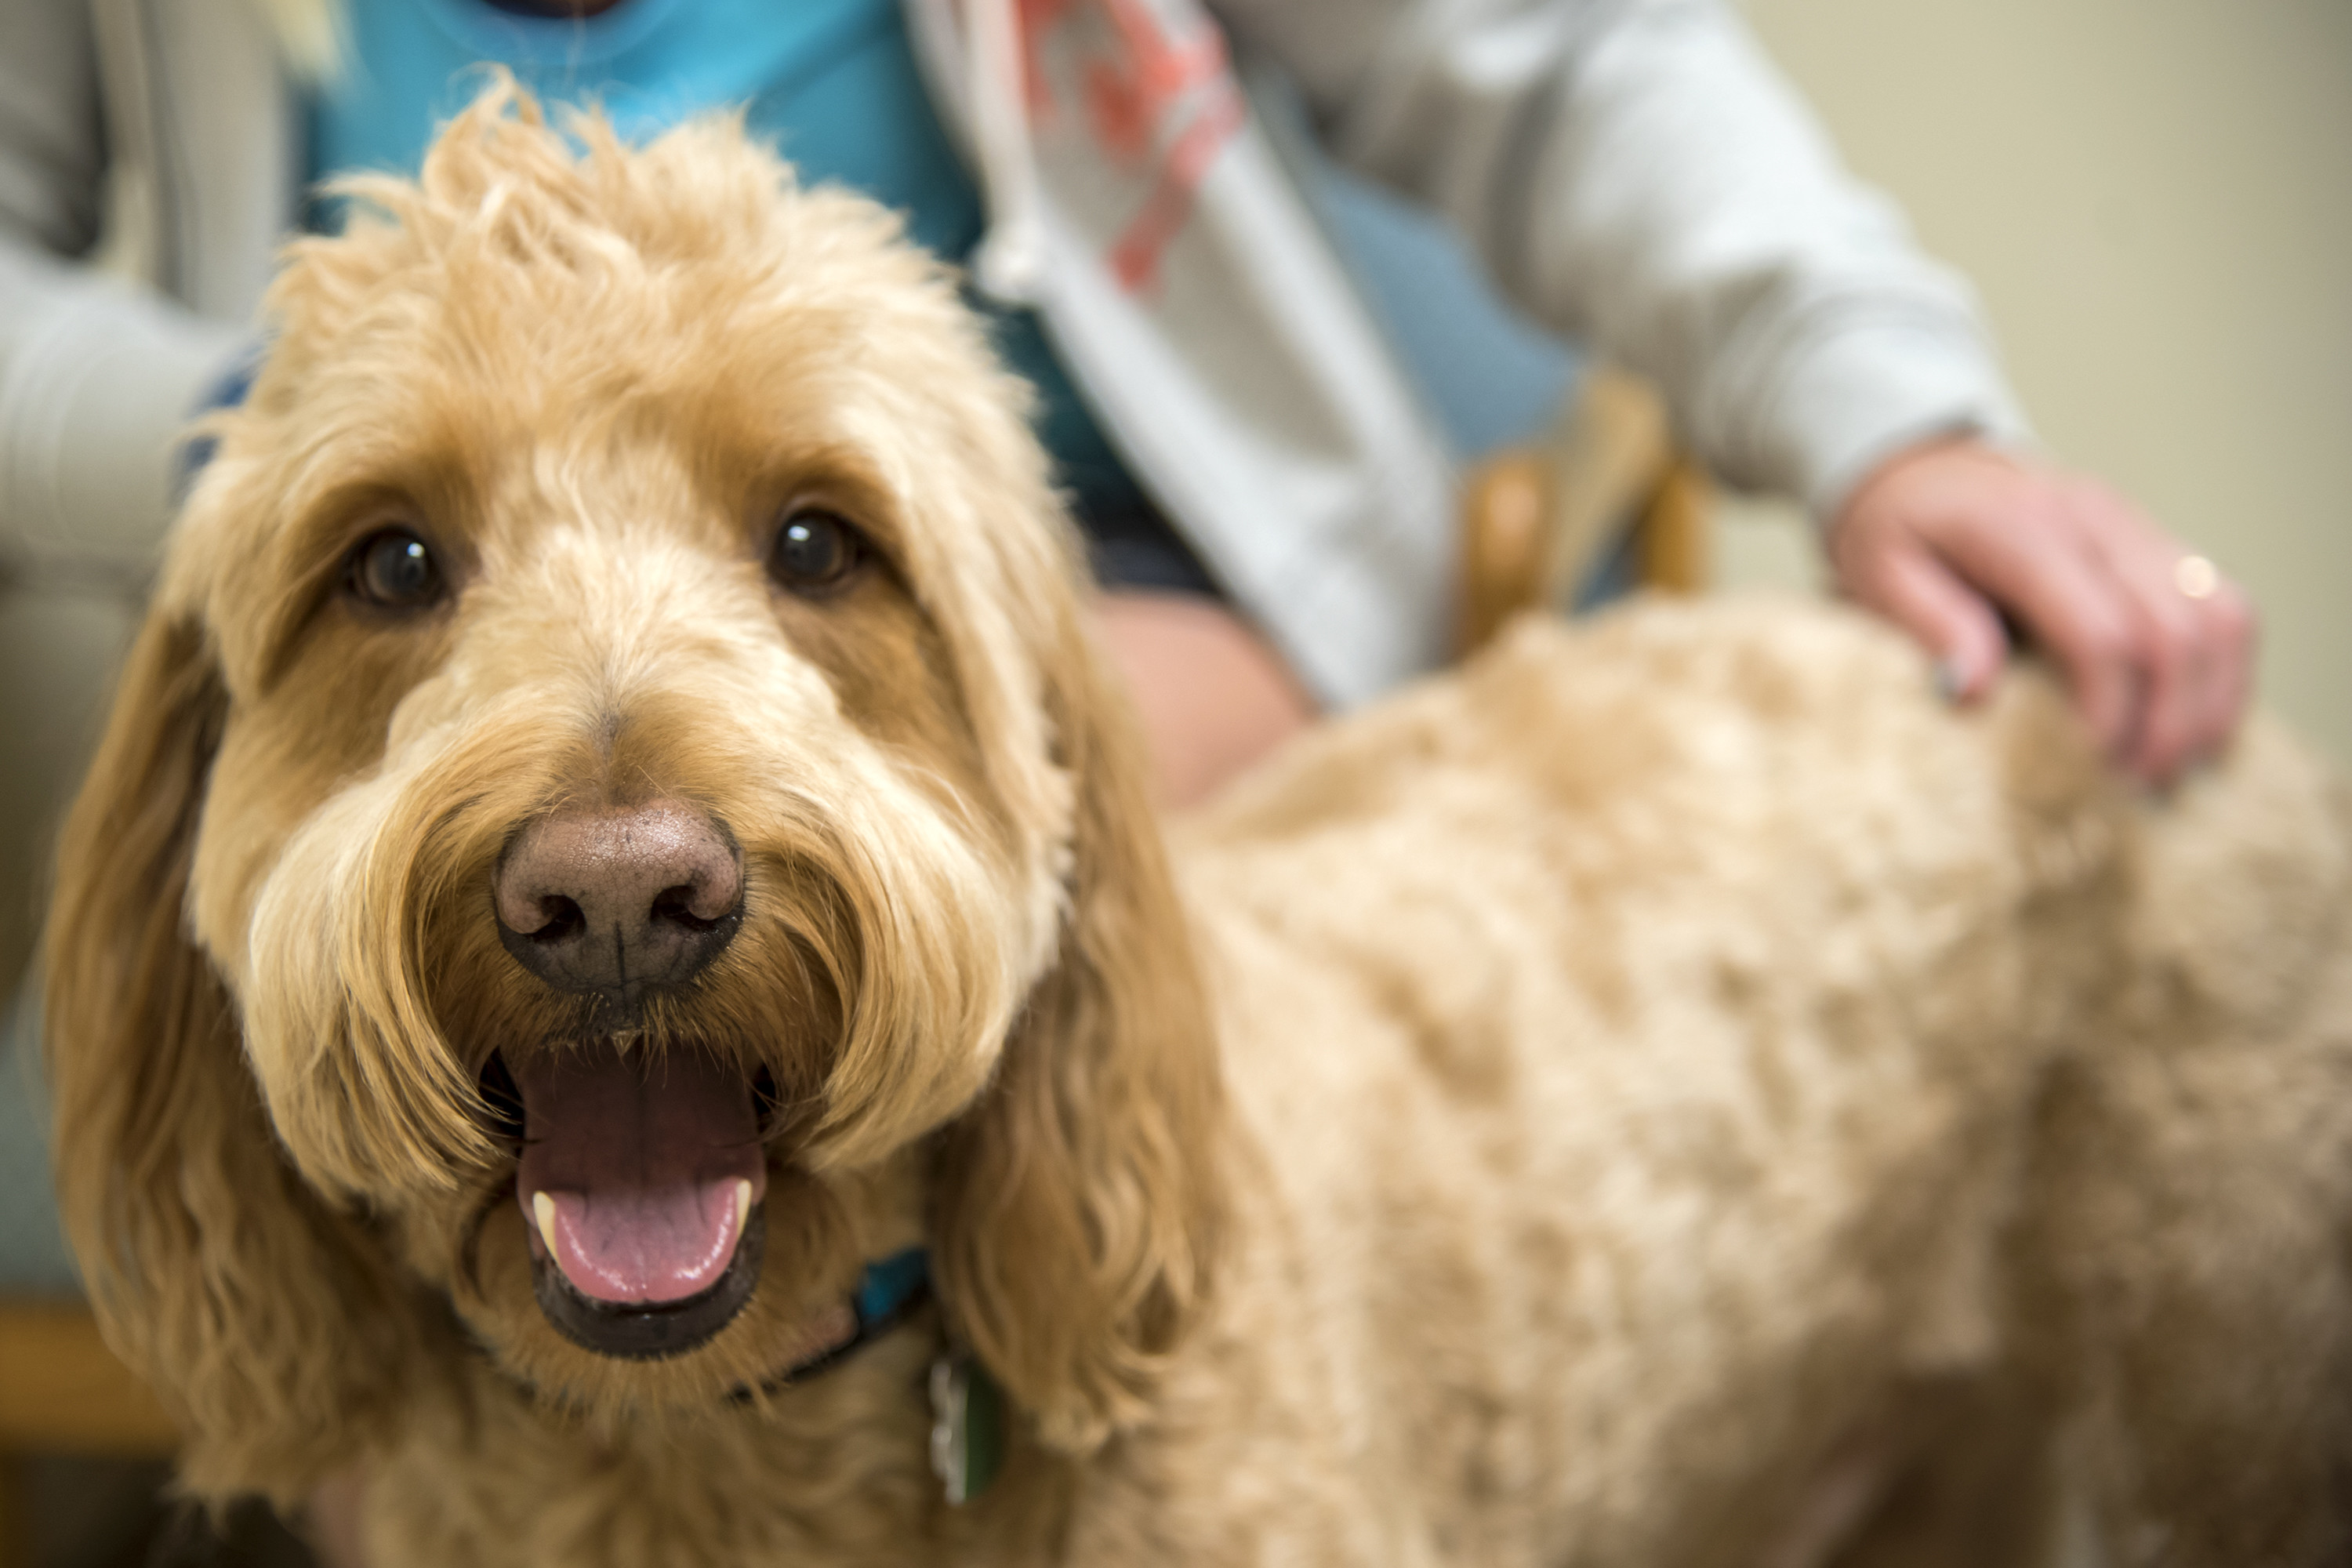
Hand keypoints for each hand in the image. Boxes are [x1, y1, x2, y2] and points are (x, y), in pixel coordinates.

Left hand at [1830, 439, 2255, 784]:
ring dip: (2209, 702)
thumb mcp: (1878, 572)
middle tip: (2135, 788)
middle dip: (2167, 724)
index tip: (2088, 771)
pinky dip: (2221, 672)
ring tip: (2169, 766)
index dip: (2108, 715)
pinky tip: (2189, 723)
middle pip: (2177, 632)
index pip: (2102, 634)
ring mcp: (2138, 527)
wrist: (1920, 464)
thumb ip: (1927, 624)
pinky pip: (2223, 607)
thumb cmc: (1896, 528)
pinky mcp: (2156, 544)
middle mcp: (2098, 520)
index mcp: (2025, 530)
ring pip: (2222, 616)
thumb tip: (1972, 691)